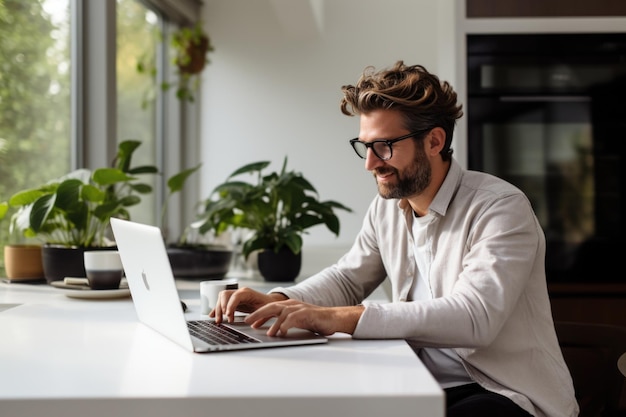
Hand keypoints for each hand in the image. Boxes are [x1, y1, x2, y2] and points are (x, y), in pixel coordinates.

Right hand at [209, 287, 286, 323]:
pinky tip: (212, 316)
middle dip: (221, 307)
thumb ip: (258, 314)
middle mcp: (240, 292)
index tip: (227, 315)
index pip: (235, 296)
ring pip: (221, 298)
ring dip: (218, 309)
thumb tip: (250, 322)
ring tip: (219, 321)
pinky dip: (216, 309)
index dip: (230, 305)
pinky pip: (222, 303)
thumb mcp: (265, 309)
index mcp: (247, 292)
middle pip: (225, 295)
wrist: (270, 302)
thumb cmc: (268, 305)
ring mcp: (235, 295)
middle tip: (222, 319)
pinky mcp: (233, 301)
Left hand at [244, 299, 364, 336]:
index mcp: (289, 306)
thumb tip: (273, 331)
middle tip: (247, 321)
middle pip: (271, 306)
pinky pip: (293, 318)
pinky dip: (286, 324)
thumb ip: (285, 323)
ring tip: (266, 333)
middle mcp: (292, 305)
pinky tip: (281, 332)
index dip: (259, 315)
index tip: (249, 322)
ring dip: (272, 322)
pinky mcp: (307, 313)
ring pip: (281, 312)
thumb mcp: (297, 321)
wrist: (333, 318)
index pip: (270, 308)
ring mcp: (299, 308)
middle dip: (258, 314)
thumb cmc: (315, 321)